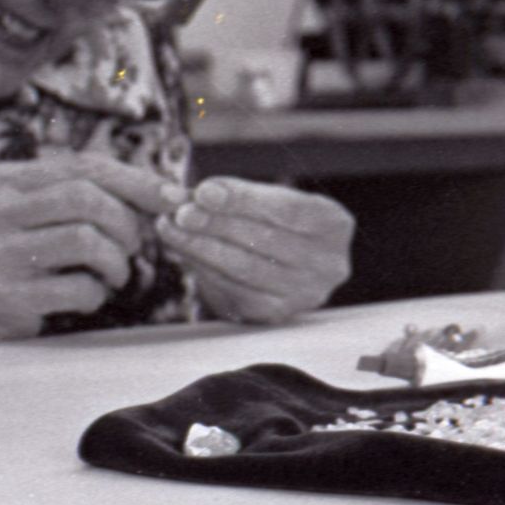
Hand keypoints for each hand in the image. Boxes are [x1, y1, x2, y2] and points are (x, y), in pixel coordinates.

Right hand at [0, 152, 165, 347]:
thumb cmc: (7, 261)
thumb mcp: (26, 215)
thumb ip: (74, 194)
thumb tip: (159, 189)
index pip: (81, 166)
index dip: (135, 180)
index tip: (171, 196)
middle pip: (86, 198)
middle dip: (127, 221)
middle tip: (136, 244)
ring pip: (86, 240)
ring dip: (117, 260)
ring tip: (115, 272)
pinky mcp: (1, 297)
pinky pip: (77, 287)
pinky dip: (97, 294)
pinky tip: (88, 296)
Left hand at [157, 177, 353, 324]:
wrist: (287, 261)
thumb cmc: (274, 222)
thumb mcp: (264, 199)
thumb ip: (229, 194)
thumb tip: (176, 194)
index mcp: (334, 225)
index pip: (287, 209)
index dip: (243, 200)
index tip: (203, 191)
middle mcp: (328, 264)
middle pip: (264, 240)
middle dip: (215, 223)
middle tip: (179, 212)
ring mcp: (305, 293)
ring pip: (245, 268)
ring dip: (201, 247)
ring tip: (170, 228)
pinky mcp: (276, 313)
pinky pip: (235, 291)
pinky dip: (204, 270)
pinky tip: (184, 252)